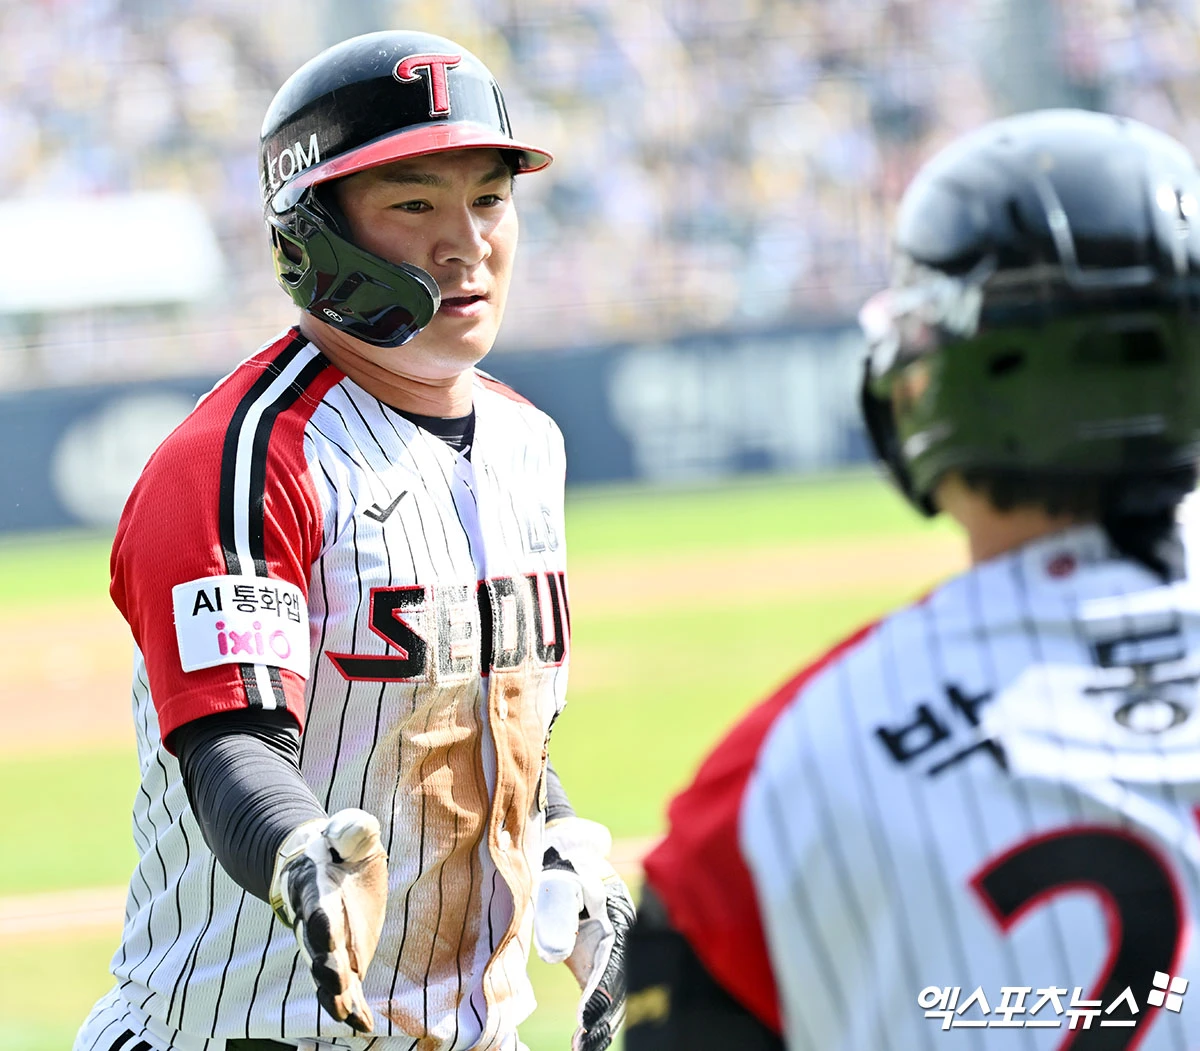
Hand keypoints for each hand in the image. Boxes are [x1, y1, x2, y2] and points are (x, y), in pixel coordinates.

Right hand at [269, 809, 387, 1031]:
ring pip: (326, 976)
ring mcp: (327, 946)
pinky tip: (364, 1025)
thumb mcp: (348, 831)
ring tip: (347, 1013)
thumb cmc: (339, 849)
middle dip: (327, 967)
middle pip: (318, 949)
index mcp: (317, 891)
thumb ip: (352, 830)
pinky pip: (346, 988)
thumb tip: (357, 832)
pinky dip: (354, 1007)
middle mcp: (317, 925)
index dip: (322, 921)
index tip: (329, 933)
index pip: (317, 908)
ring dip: (335, 995)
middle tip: (338, 982)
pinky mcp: (343, 960)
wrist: (320, 867)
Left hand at [533, 817, 636, 1050]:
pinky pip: (601, 991)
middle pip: (619, 985)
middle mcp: (620, 937)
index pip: (612, 962)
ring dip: (601, 1023)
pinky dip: (595, 1015)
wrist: (561, 850)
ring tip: (582, 1047)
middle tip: (584, 1044)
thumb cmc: (559, 862)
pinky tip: (582, 1038)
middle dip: (604, 1018)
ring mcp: (610, 949)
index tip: (586, 1020)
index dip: (602, 993)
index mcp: (615, 917)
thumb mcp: (558, 880)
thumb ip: (558, 912)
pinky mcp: (596, 957)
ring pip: (614, 993)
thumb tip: (557, 954)